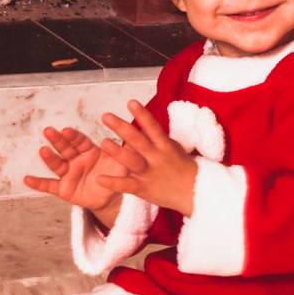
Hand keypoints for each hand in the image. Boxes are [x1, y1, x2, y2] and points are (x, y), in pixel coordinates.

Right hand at [22, 124, 137, 214]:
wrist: (111, 196)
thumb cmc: (116, 174)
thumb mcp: (123, 163)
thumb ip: (126, 150)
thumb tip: (138, 135)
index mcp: (89, 151)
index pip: (80, 141)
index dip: (74, 136)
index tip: (67, 130)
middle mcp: (76, 160)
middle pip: (66, 149)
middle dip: (58, 140)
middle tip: (49, 130)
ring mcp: (68, 174)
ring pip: (57, 164)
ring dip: (49, 157)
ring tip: (42, 150)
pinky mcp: (64, 189)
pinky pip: (49, 186)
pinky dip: (39, 183)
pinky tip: (27, 179)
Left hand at [95, 100, 198, 217]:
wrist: (194, 193)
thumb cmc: (183, 167)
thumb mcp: (173, 148)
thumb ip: (157, 137)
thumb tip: (145, 121)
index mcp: (165, 145)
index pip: (152, 126)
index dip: (142, 114)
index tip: (130, 102)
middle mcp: (156, 157)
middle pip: (138, 141)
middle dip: (121, 128)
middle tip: (106, 116)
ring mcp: (149, 173)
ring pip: (131, 161)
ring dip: (117, 152)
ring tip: (103, 142)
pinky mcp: (143, 188)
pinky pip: (126, 185)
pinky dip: (113, 183)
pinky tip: (99, 179)